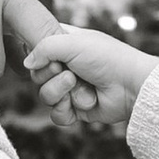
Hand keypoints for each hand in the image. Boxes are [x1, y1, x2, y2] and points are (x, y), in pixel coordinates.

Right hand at [26, 23, 157, 136]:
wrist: (131, 85)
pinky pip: (56, 115)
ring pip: (45, 96)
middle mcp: (65, 65)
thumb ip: (42, 47)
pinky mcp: (77, 109)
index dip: (38, 55)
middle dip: (51, 76)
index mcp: (64, 44)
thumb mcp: (72, 42)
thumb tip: (26, 64)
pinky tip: (82, 103)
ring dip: (61, 93)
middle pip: (37, 75)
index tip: (50, 55)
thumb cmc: (107, 58)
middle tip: (71, 73)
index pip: (36, 49)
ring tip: (79, 86)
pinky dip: (66, 111)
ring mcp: (71, 88)